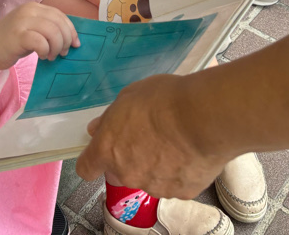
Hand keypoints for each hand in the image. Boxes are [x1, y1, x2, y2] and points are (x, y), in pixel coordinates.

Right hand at [0, 3, 78, 69]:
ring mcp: (23, 22)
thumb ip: (48, 29)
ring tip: (52, 55)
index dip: (71, 30)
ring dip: (57, 47)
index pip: (60, 15)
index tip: (75, 44)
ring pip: (53, 32)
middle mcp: (29, 10)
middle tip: (64, 53)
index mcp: (34, 7)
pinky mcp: (18, 35)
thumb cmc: (11, 42)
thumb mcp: (31, 29)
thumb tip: (71, 38)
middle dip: (66, 39)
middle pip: (59, 23)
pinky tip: (42, 56)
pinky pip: (41, 42)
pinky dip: (46, 51)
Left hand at [76, 74, 228, 197]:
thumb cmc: (163, 100)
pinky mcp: (181, 192)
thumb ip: (109, 118)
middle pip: (118, 174)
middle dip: (127, 160)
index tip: (102, 150)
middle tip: (146, 139)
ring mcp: (154, 186)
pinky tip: (190, 152)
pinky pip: (175, 182)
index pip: (86, 168)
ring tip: (175, 142)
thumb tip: (96, 129)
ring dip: (155, 165)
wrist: (202, 117)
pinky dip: (180, 172)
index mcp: (108, 150)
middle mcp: (127, 174)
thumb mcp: (129, 96)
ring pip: (149, 178)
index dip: (92, 161)